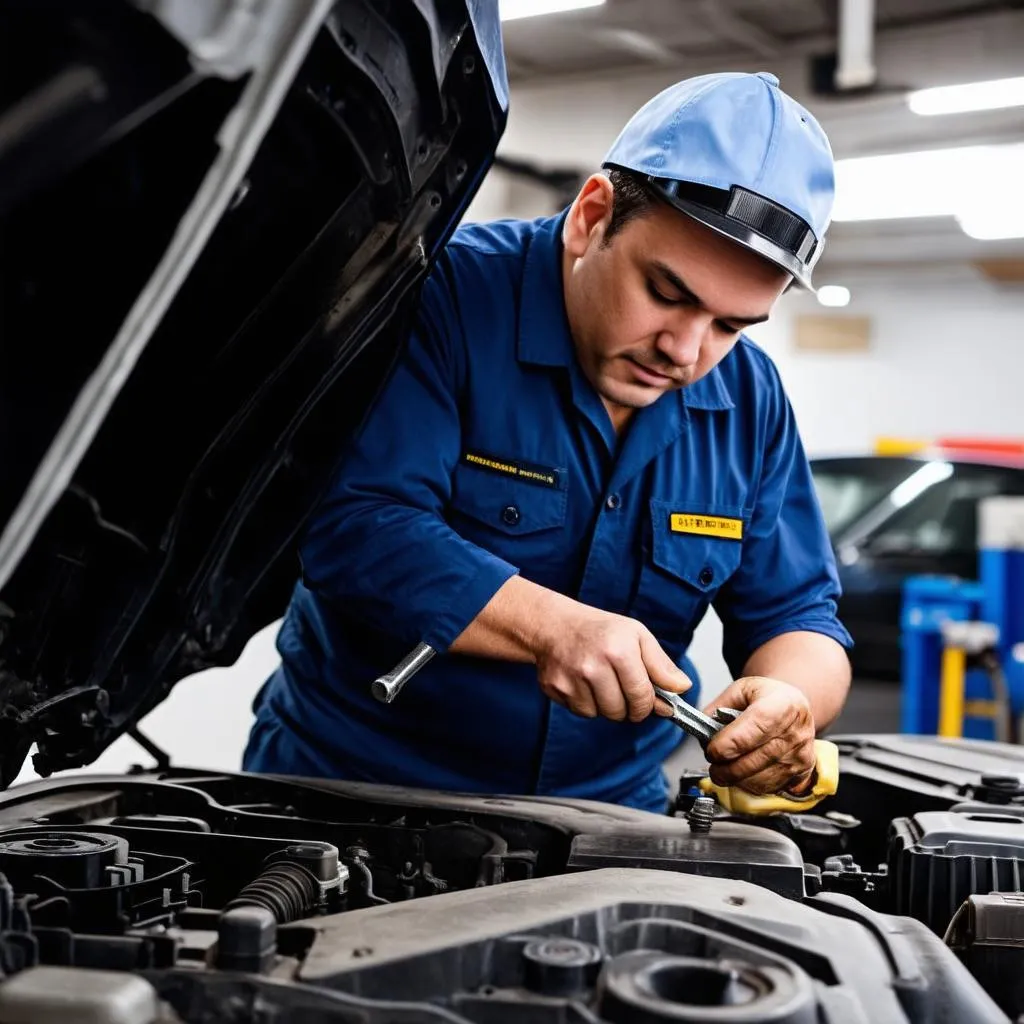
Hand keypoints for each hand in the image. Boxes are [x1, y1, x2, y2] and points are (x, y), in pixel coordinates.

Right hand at [533, 604, 690, 722]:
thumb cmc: (600, 630)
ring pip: (601, 714)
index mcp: (619, 651)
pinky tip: (584, 683)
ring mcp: (571, 679)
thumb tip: (682, 687)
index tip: (646, 701)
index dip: (648, 704)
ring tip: (601, 681)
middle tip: (621, 687)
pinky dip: (586, 703)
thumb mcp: (637, 635)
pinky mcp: (555, 688)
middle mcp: (593, 666)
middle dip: (627, 706)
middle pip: (621, 712)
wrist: (555, 624)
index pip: (642, 697)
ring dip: (606, 705)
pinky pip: (581, 711)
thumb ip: (661, 664)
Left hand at [702, 676, 815, 795]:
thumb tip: (702, 734)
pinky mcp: (802, 774)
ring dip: (736, 779)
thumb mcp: (741, 689)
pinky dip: (751, 785)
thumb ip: (717, 709)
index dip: (727, 745)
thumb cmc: (768, 697)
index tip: (711, 750)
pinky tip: (745, 772)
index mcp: (782, 706)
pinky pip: (770, 788)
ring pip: (760, 780)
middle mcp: (795, 733)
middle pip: (753, 761)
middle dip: (725, 768)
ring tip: (726, 768)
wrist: (794, 706)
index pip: (753, 731)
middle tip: (713, 765)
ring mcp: (800, 756)